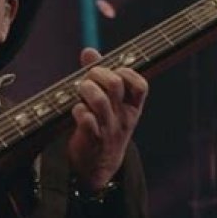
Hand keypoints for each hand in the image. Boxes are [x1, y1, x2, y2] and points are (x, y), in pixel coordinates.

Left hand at [68, 48, 148, 189]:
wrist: (99, 166)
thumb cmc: (104, 125)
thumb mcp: (111, 103)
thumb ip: (100, 75)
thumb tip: (89, 51)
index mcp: (133, 108)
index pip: (140, 85)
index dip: (126, 72)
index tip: (113, 72)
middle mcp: (123, 118)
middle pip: (114, 85)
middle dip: (96, 74)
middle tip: (88, 78)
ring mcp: (108, 129)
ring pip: (99, 100)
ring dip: (85, 89)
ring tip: (79, 90)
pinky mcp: (92, 140)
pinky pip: (85, 119)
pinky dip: (78, 110)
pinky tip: (76, 110)